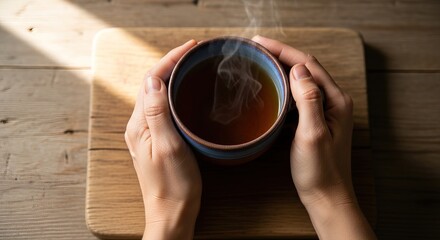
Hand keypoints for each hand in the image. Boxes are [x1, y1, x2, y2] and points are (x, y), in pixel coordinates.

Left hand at [125, 39, 200, 239]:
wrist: (171, 213)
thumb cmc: (173, 185)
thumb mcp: (169, 147)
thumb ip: (158, 113)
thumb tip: (154, 80)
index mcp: (139, 125)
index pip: (151, 81)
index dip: (169, 60)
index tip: (190, 48)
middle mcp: (139, 126)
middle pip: (151, 84)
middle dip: (170, 64)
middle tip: (193, 53)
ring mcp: (146, 133)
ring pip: (156, 95)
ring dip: (171, 76)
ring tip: (190, 65)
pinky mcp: (156, 139)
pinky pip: (161, 107)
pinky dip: (172, 93)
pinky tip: (184, 93)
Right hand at [253, 35, 375, 239]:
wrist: (326, 196)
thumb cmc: (320, 170)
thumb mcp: (312, 134)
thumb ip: (309, 100)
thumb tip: (298, 69)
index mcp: (335, 101)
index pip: (308, 64)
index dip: (283, 50)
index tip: (260, 42)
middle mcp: (333, 101)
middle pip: (305, 68)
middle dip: (281, 54)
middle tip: (255, 48)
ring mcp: (325, 110)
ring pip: (302, 80)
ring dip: (282, 67)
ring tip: (261, 61)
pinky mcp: (316, 120)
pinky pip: (299, 95)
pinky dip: (284, 85)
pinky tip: (271, 86)